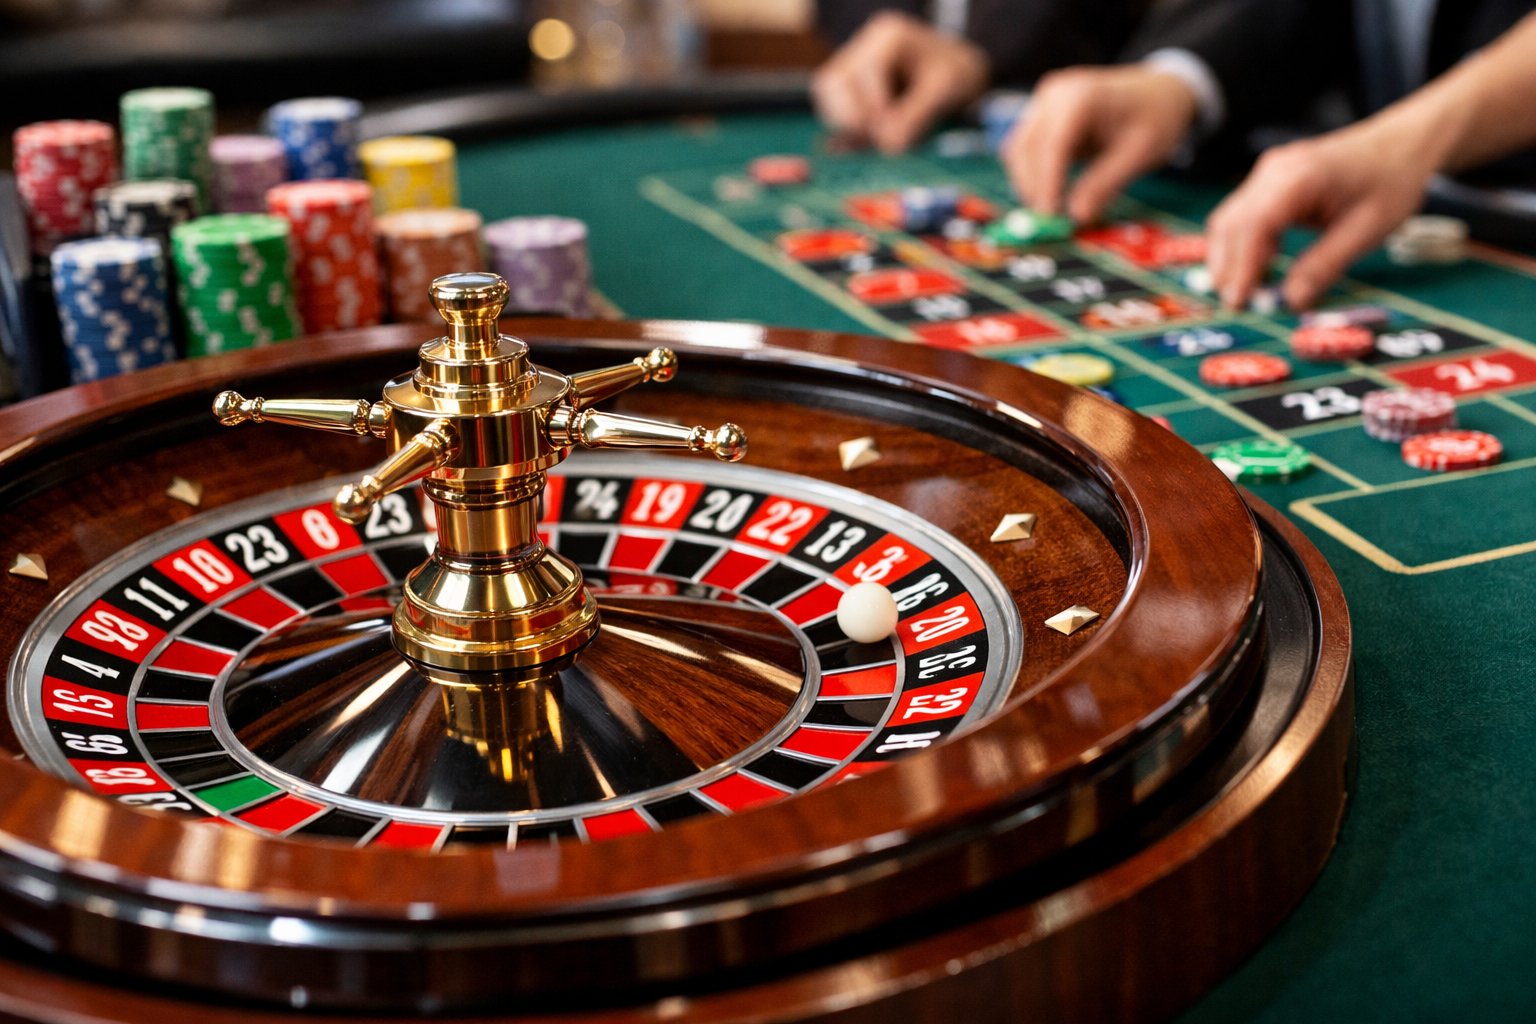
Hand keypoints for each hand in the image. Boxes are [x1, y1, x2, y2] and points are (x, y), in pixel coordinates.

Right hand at [812, 10, 988, 154]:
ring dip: (846, 124)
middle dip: (852, 116)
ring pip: (827, 97)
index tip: (892, 133)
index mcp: (889, 37)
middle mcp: (864, 47)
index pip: (865, 72)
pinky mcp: (850, 91)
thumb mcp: (944, 90)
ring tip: (876, 139)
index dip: (875, 106)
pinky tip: (867, 142)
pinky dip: (846, 130)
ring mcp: (853, 67)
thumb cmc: (955, 74)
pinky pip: (833, 110)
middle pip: (833, 82)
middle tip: (878, 138)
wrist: (958, 74)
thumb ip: (916, 116)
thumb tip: (888, 144)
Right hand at [1004, 65, 1196, 222]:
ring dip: (1028, 182)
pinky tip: (1050, 192)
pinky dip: (1031, 173)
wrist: (1160, 91)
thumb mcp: (1140, 152)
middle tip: (1049, 223)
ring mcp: (1045, 103)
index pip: (1052, 144)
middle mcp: (1055, 94)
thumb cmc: (1156, 116)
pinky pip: (1025, 147)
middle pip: (1026, 147)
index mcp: (1082, 96)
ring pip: (1018, 149)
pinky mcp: (1042, 115)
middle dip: (1033, 187)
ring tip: (1051, 210)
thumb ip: (1106, 183)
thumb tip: (1077, 216)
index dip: (1046, 183)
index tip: (1050, 217)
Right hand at [1206, 121, 1439, 308]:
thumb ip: (1325, 266)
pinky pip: (1242, 214)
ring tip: (1242, 292)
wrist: (1401, 143)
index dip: (1242, 266)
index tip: (1240, 301)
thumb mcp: (1366, 230)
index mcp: (1300, 178)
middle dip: (1227, 267)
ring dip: (1228, 257)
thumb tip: (1291, 302)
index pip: (1255, 225)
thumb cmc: (1390, 182)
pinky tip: (1257, 267)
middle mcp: (1275, 170)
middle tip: (1236, 306)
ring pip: (1229, 219)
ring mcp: (1268, 172)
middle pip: (1231, 222)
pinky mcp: (1269, 180)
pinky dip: (1242, 244)